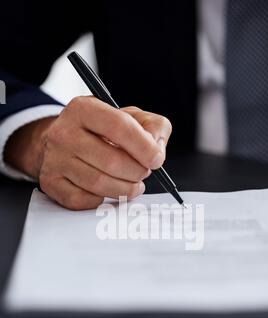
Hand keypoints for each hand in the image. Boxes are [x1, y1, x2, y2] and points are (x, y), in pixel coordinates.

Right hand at [4, 97, 171, 209]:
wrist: (63, 142)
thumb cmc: (102, 131)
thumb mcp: (130, 117)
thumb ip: (154, 127)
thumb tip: (157, 149)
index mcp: (83, 109)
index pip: (119, 127)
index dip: (144, 147)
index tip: (156, 159)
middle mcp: (64, 132)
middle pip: (111, 161)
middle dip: (136, 172)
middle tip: (143, 173)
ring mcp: (54, 159)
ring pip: (99, 184)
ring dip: (124, 189)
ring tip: (133, 184)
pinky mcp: (51, 182)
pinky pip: (84, 200)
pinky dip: (102, 199)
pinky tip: (108, 190)